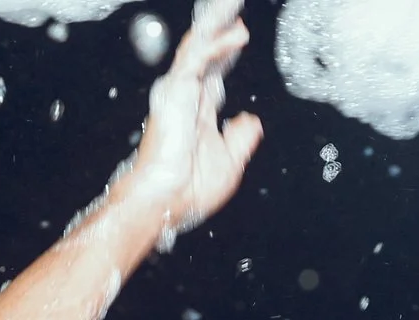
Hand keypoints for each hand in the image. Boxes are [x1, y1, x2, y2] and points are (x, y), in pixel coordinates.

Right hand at [123, 0, 262, 238]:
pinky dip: (217, 45)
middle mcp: (188, 97)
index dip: (227, 51)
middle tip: (234, 5)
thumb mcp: (230, 162)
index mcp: (198, 112)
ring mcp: (180, 92)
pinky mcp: (176, 91)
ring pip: (199, 45)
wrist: (167, 201)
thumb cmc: (189, 190)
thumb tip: (252, 122)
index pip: (214, 71)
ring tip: (234, 4)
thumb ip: (241, 139)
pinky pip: (197, 59)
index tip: (239, 33)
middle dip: (220, 26)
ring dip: (218, 23)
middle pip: (206, 51)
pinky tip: (236, 35)